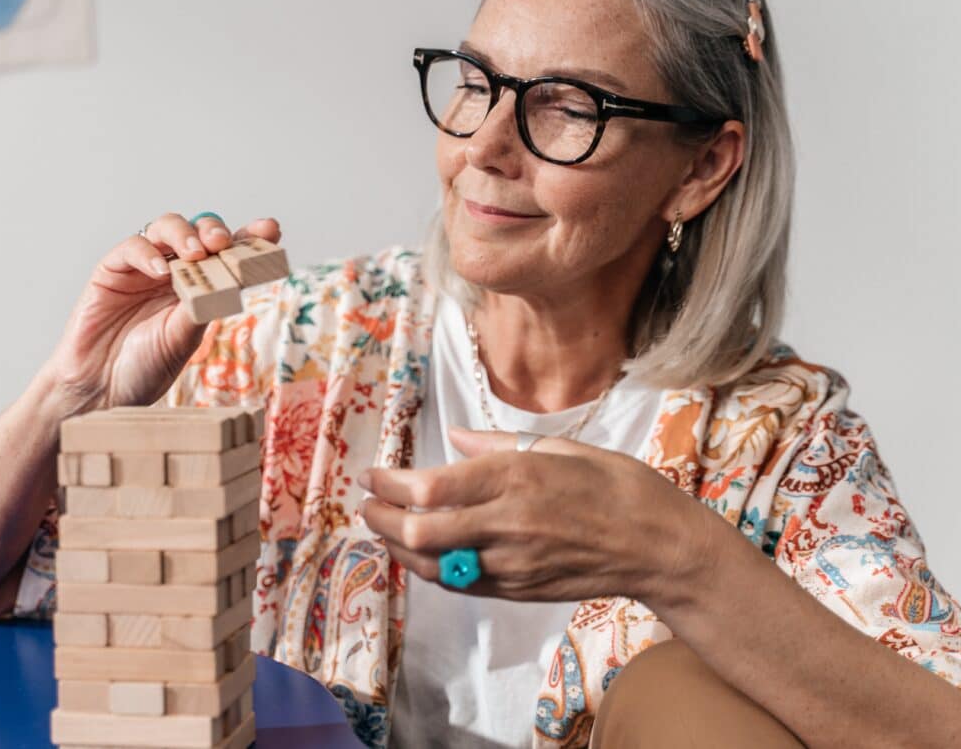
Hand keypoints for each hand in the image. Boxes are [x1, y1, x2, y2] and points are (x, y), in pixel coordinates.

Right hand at [42, 213, 281, 416]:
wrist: (101, 390)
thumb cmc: (144, 369)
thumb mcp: (182, 341)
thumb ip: (200, 308)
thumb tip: (229, 281)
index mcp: (200, 287)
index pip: (228, 254)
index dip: (249, 238)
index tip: (271, 231)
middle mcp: (174, 271)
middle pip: (199, 232)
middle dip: (216, 231)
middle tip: (224, 243)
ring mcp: (143, 268)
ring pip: (166, 228)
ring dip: (185, 234)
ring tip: (197, 253)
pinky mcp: (112, 270)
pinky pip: (132, 247)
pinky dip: (148, 253)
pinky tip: (161, 270)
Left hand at [358, 425, 722, 606]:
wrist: (659, 546)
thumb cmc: (617, 485)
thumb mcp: (560, 447)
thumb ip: (499, 444)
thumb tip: (455, 436)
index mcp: (516, 477)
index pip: (430, 487)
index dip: (389, 484)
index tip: (370, 475)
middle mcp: (507, 523)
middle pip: (420, 530)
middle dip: (381, 518)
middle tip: (365, 505)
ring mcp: (512, 562)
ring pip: (434, 564)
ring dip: (399, 547)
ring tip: (383, 528)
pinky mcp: (519, 588)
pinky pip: (461, 584)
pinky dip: (432, 569)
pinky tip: (420, 553)